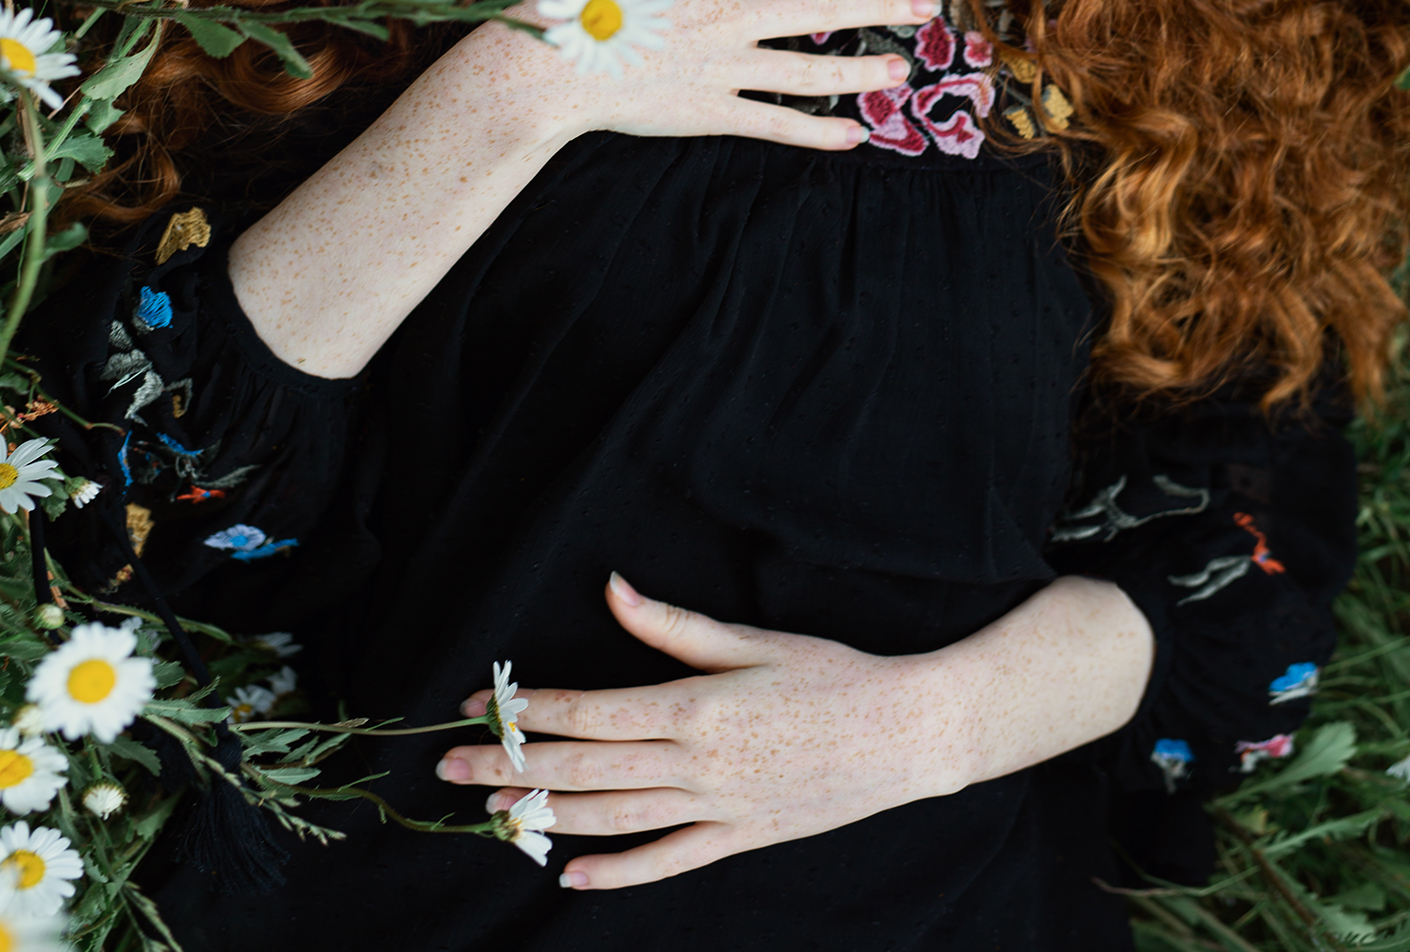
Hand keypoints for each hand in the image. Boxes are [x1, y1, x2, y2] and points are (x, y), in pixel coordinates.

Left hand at [439, 572, 967, 889]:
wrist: (905, 734)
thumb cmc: (831, 675)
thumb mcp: (752, 639)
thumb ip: (671, 625)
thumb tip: (611, 587)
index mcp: (695, 707)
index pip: (591, 713)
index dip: (530, 711)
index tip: (483, 705)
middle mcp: (696, 764)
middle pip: (585, 769)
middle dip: (512, 767)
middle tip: (451, 763)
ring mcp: (716, 809)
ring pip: (613, 819)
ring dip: (544, 816)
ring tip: (488, 813)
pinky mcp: (738, 838)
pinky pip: (666, 863)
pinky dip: (617, 873)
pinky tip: (573, 875)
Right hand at [466, 0, 941, 154]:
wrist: (537, 74)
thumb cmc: (567, 3)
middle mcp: (725, 18)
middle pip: (818, 11)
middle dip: (879, 8)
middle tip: (927, 8)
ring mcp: (720, 69)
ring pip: (807, 72)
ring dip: (860, 73)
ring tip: (903, 72)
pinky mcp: (708, 113)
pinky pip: (774, 123)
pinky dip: (815, 132)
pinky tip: (852, 137)